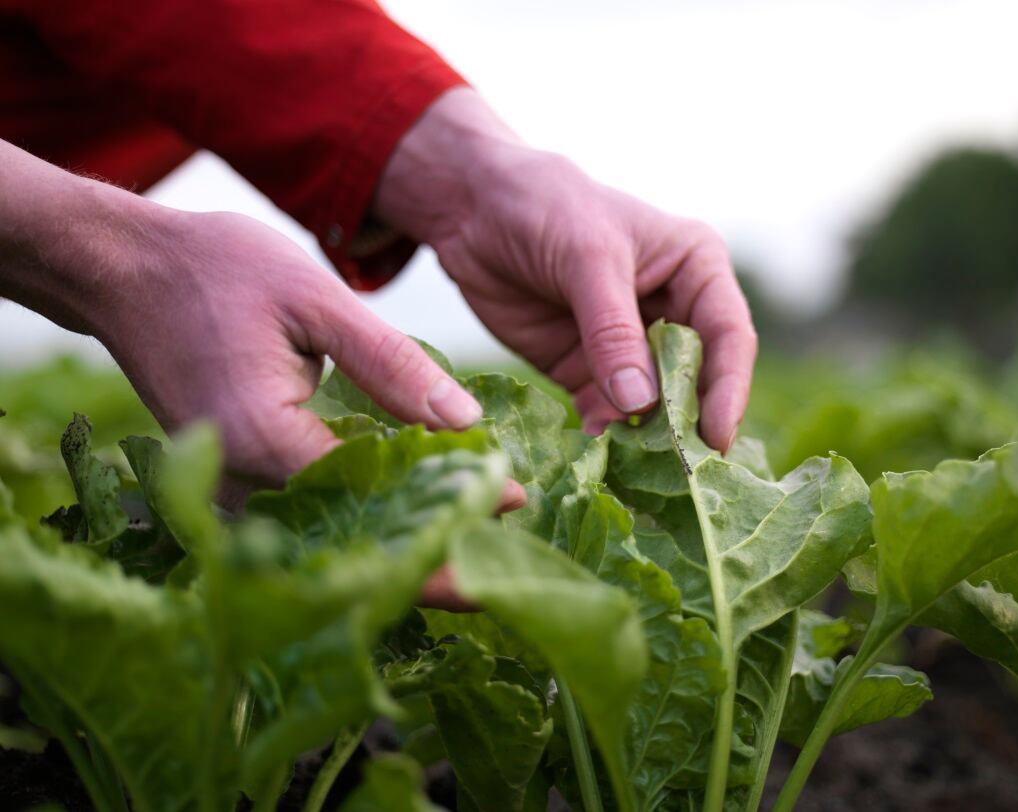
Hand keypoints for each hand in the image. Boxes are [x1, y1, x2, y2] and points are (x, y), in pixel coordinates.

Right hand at [0, 140, 522, 608]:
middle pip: (350, 546)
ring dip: (395, 551)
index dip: (448, 507)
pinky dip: (357, 525)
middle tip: (502, 565)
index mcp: (263, 438)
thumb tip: (466, 424)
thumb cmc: (214, 270)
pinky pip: (303, 520)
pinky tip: (407, 517)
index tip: (513, 504)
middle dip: (428, 563)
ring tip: (471, 549)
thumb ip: (392, 364)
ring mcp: (228, 490)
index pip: (375, 498)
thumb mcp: (316, 299)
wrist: (123, 270)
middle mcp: (240, 483)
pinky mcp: (231, 482)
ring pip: (325, 544)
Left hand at [374, 89, 756, 449]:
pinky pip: (606, 414)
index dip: (727, 389)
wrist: (471, 209)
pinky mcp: (587, 371)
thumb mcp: (585, 257)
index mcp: (695, 270)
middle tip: (684, 473)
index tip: (715, 437)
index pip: (728, 335)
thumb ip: (612, 329)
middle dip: (689, 423)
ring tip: (639, 473)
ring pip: (654, 405)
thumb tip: (642, 403)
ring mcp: (629, 347)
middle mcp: (673, 312)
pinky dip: (605, 436)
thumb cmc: (543, 207)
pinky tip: (596, 454)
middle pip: (697, 379)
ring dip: (648, 439)